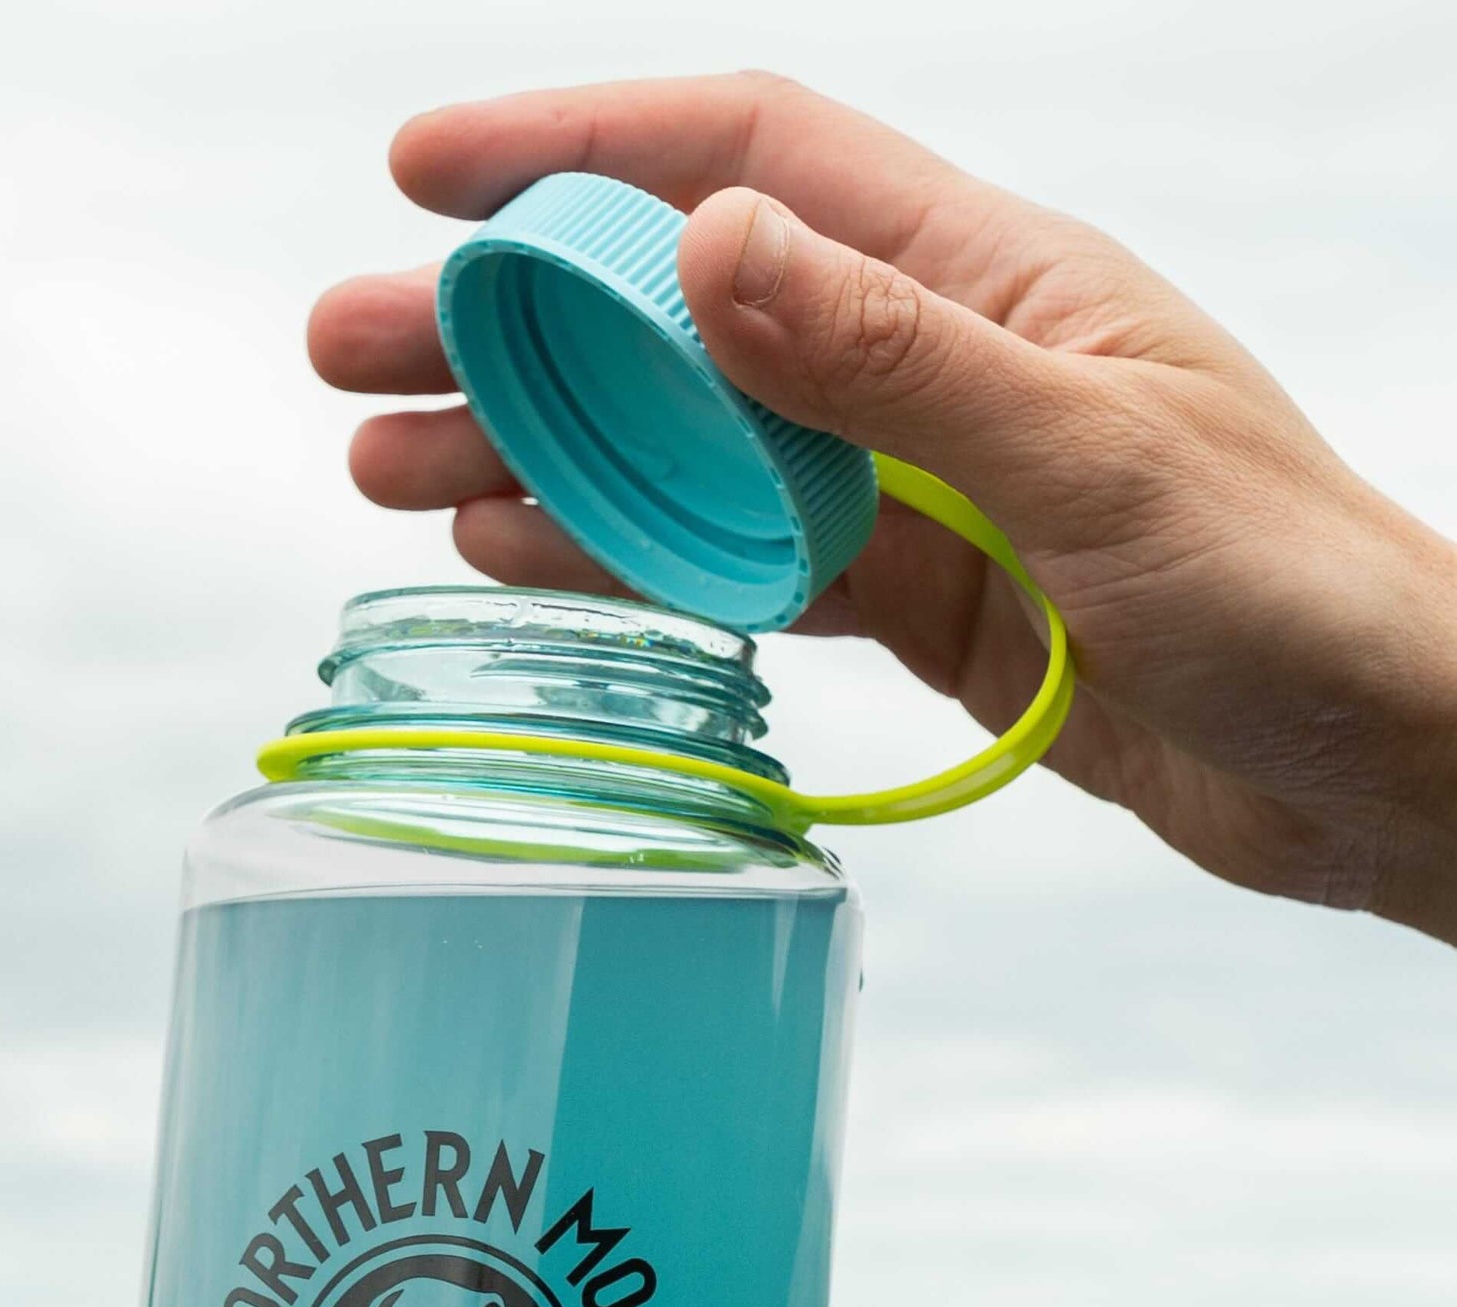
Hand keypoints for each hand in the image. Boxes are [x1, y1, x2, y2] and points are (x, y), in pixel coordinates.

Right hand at [309, 75, 1456, 946]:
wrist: (1381, 764)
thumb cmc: (1293, 593)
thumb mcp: (1093, 465)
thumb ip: (897, 360)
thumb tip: (704, 244)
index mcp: (990, 275)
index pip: (752, 156)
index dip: (583, 145)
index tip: (428, 169)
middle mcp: (933, 361)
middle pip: (679, 312)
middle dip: (511, 324)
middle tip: (348, 352)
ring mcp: (916, 485)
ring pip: (686, 448)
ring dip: (537, 454)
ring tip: (385, 472)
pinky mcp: (914, 601)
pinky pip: (737, 563)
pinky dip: (628, 560)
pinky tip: (520, 560)